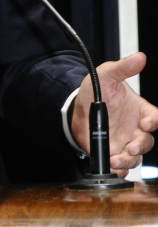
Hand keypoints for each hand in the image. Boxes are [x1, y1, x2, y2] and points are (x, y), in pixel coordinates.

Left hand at [71, 52, 157, 174]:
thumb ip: (123, 68)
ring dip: (129, 160)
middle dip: (141, 146)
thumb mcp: (108, 75)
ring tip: (116, 159)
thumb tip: (140, 57)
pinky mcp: (113, 153)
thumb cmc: (96, 91)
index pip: (155, 118)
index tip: (146, 122)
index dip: (154, 121)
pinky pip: (122, 166)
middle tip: (131, 147)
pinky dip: (119, 169)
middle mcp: (135, 128)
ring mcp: (125, 142)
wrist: (76, 107)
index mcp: (140, 110)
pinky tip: (112, 167)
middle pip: (147, 142)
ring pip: (135, 157)